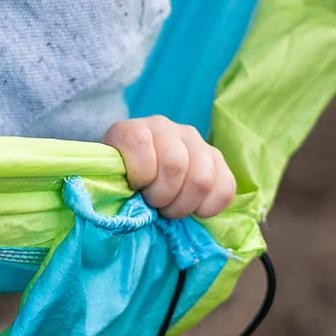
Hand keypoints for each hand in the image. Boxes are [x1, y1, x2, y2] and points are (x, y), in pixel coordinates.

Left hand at [102, 115, 235, 218]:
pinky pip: (225, 187)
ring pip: (201, 179)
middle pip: (174, 165)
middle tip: (154, 204)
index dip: (139, 174)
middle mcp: (164, 127)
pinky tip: (195, 209)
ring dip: (184, 205)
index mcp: (132, 129)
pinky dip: (209, 207)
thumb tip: (121, 206)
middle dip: (162, 197)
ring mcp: (193, 140)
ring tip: (171, 208)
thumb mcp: (109, 180)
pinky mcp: (216, 158)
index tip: (135, 188)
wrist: (140, 175)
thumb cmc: (123, 183)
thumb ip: (112, 185)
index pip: (138, 142)